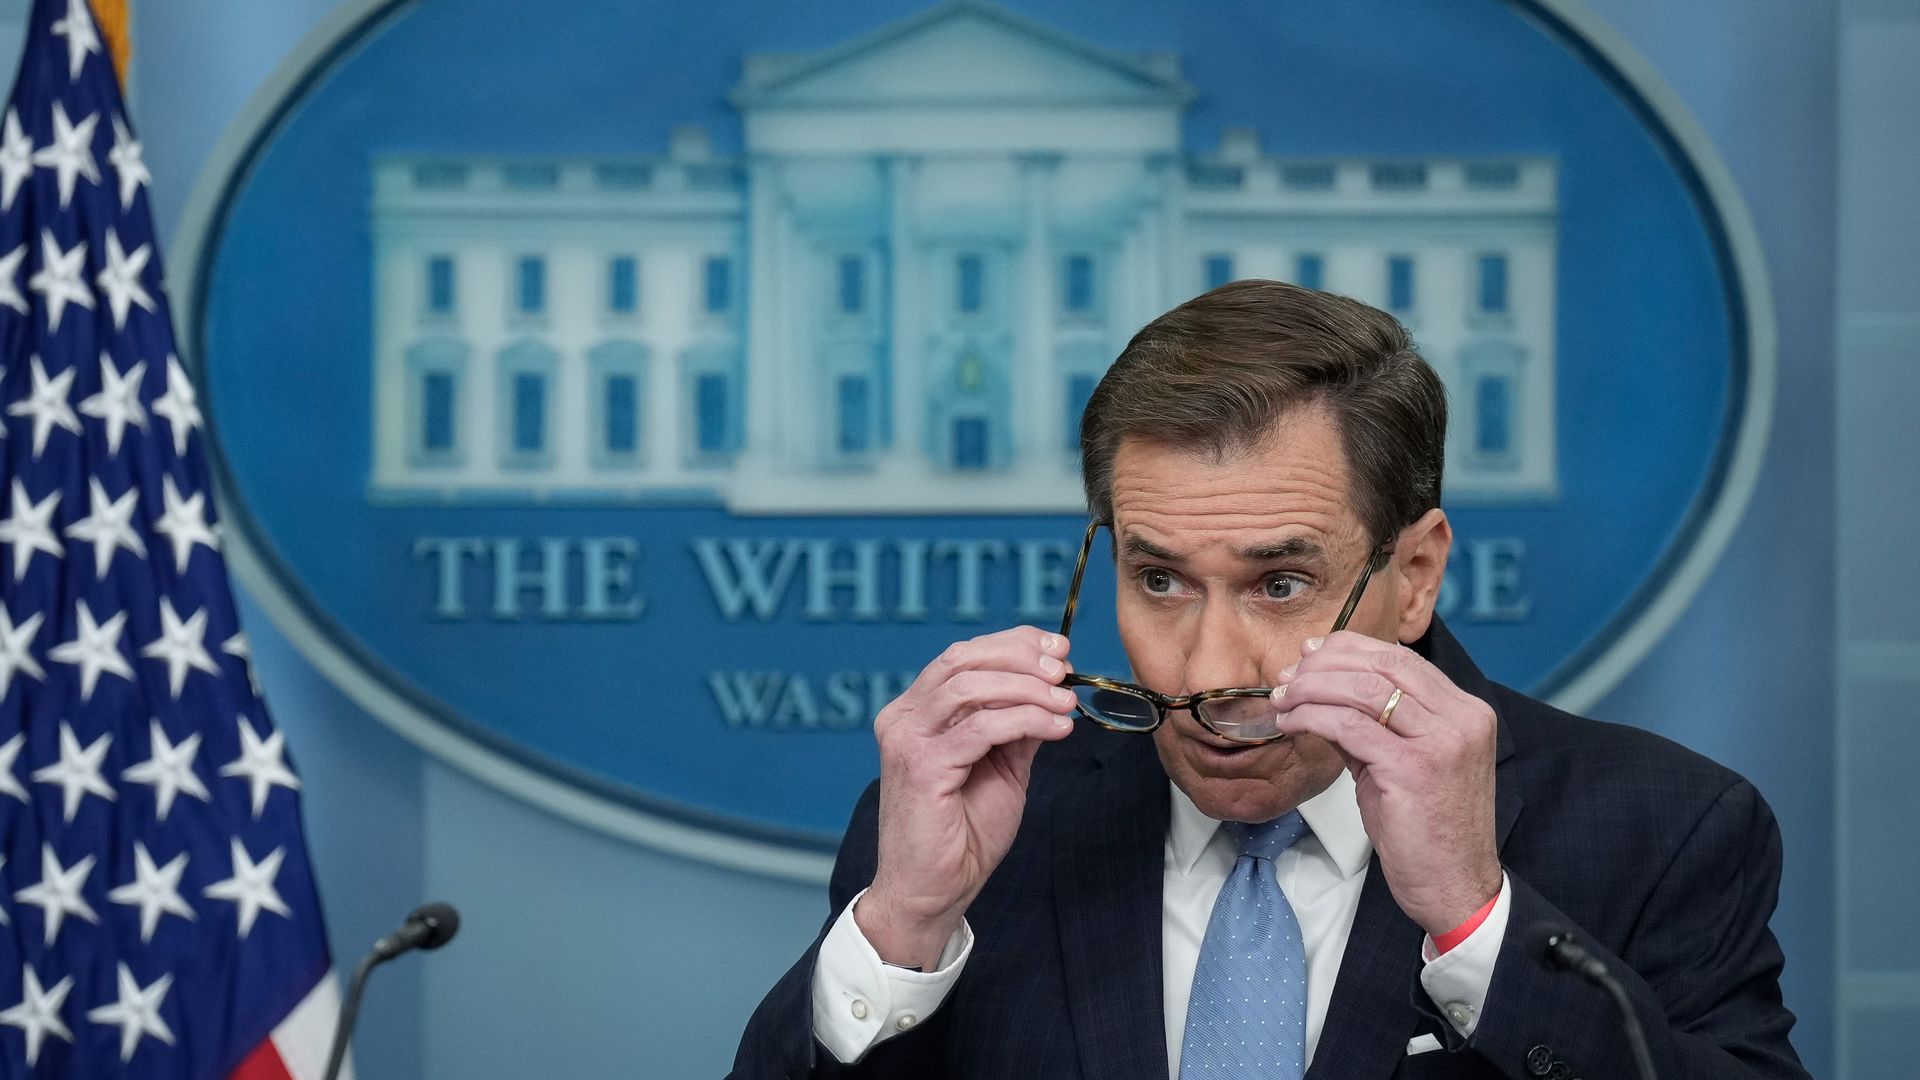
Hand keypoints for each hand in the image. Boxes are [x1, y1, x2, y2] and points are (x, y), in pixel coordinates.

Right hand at [858, 626, 1076, 969]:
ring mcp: (907, 739)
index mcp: (916, 711)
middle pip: (963, 659)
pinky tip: (1056, 729)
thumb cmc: (962, 835)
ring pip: (971, 686)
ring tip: (1065, 702)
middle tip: (1064, 670)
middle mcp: (903, 717)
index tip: (1057, 649)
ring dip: (1028, 688)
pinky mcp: (922, 767)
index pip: (962, 656)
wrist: (933, 892)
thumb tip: (1053, 689)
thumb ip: (1017, 725)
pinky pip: (981, 727)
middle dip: (1021, 657)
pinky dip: (1026, 720)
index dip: (1013, 643)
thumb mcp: (1000, 766)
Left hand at [1269, 630, 1501, 938]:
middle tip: (1287, 676)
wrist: (1455, 887)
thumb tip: (1322, 690)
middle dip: (1325, 663)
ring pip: (1363, 689)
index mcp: (1466, 711)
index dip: (1350, 649)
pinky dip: (1312, 717)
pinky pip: (1349, 727)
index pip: (1401, 658)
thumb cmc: (1428, 831)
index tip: (1311, 654)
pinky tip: (1291, 723)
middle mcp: (1461, 719)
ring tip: (1282, 699)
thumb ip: (1374, 724)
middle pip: (1382, 664)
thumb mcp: (1406, 763)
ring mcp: (1441, 742)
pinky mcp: (1413, 769)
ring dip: (1311, 688)